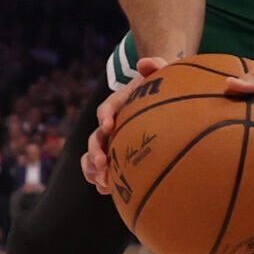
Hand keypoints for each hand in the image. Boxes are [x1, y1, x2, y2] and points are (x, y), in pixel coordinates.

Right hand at [83, 56, 170, 192]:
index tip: (109, 126)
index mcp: (119, 105)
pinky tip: (106, 190)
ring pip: (92, 155)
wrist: (162, 105)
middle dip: (94, 150)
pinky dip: (101, 180)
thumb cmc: (162, 91)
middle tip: (102, 163)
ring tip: (101, 182)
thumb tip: (144, 63)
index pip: (107, 109)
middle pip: (95, 137)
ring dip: (92, 168)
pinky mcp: (116, 158)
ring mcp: (112, 143)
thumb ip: (156, 66)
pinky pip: (102, 171)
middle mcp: (111, 125)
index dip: (105, 116)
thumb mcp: (161, 76)